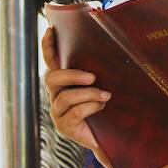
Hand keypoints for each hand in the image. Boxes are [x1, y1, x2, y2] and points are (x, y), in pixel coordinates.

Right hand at [42, 27, 108, 152]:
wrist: (114, 137)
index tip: (51, 30)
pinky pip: (74, 114)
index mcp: (65, 82)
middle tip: (92, 77)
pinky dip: (90, 107)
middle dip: (71, 75)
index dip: (48, 46)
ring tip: (106, 96)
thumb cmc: (110, 107)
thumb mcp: (106, 85)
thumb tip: (118, 44)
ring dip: (87, 94)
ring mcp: (58, 112)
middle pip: (51, 78)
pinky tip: (102, 108)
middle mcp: (57, 95)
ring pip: (65, 97)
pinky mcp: (65, 127)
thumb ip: (103, 70)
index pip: (52, 61)